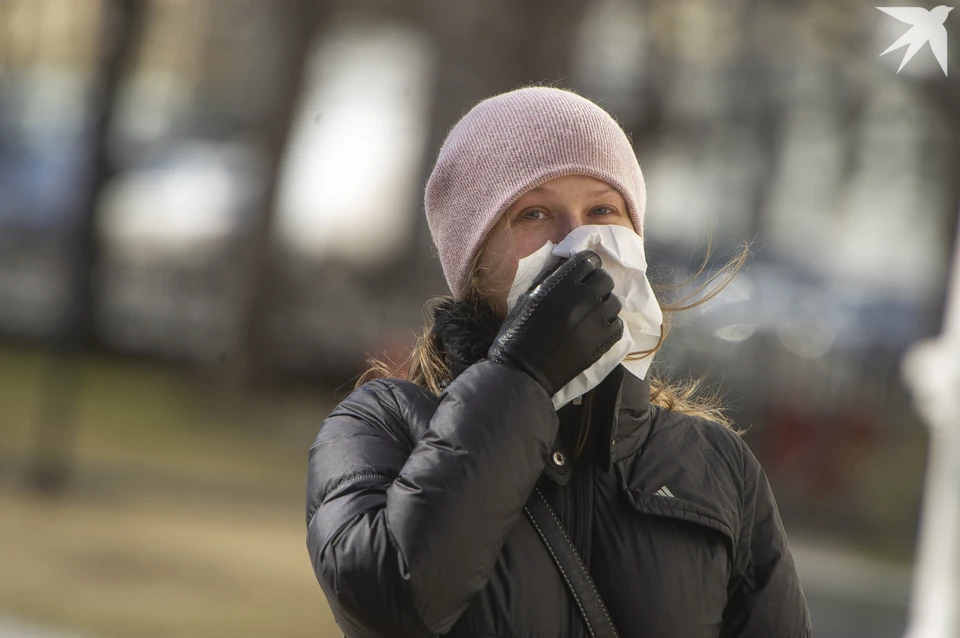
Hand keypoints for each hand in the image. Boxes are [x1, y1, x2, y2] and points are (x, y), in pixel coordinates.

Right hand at [487, 250, 623, 396]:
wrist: (525, 372)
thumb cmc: (518, 335)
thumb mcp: (528, 298)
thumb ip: (550, 281)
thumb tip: (566, 268)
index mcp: (561, 284)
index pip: (589, 260)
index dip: (587, 266)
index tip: (583, 274)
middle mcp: (583, 297)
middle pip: (605, 279)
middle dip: (597, 284)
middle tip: (588, 296)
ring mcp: (596, 320)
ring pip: (614, 302)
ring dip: (604, 306)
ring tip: (592, 316)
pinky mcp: (604, 341)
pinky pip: (617, 324)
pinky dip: (609, 325)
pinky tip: (596, 330)